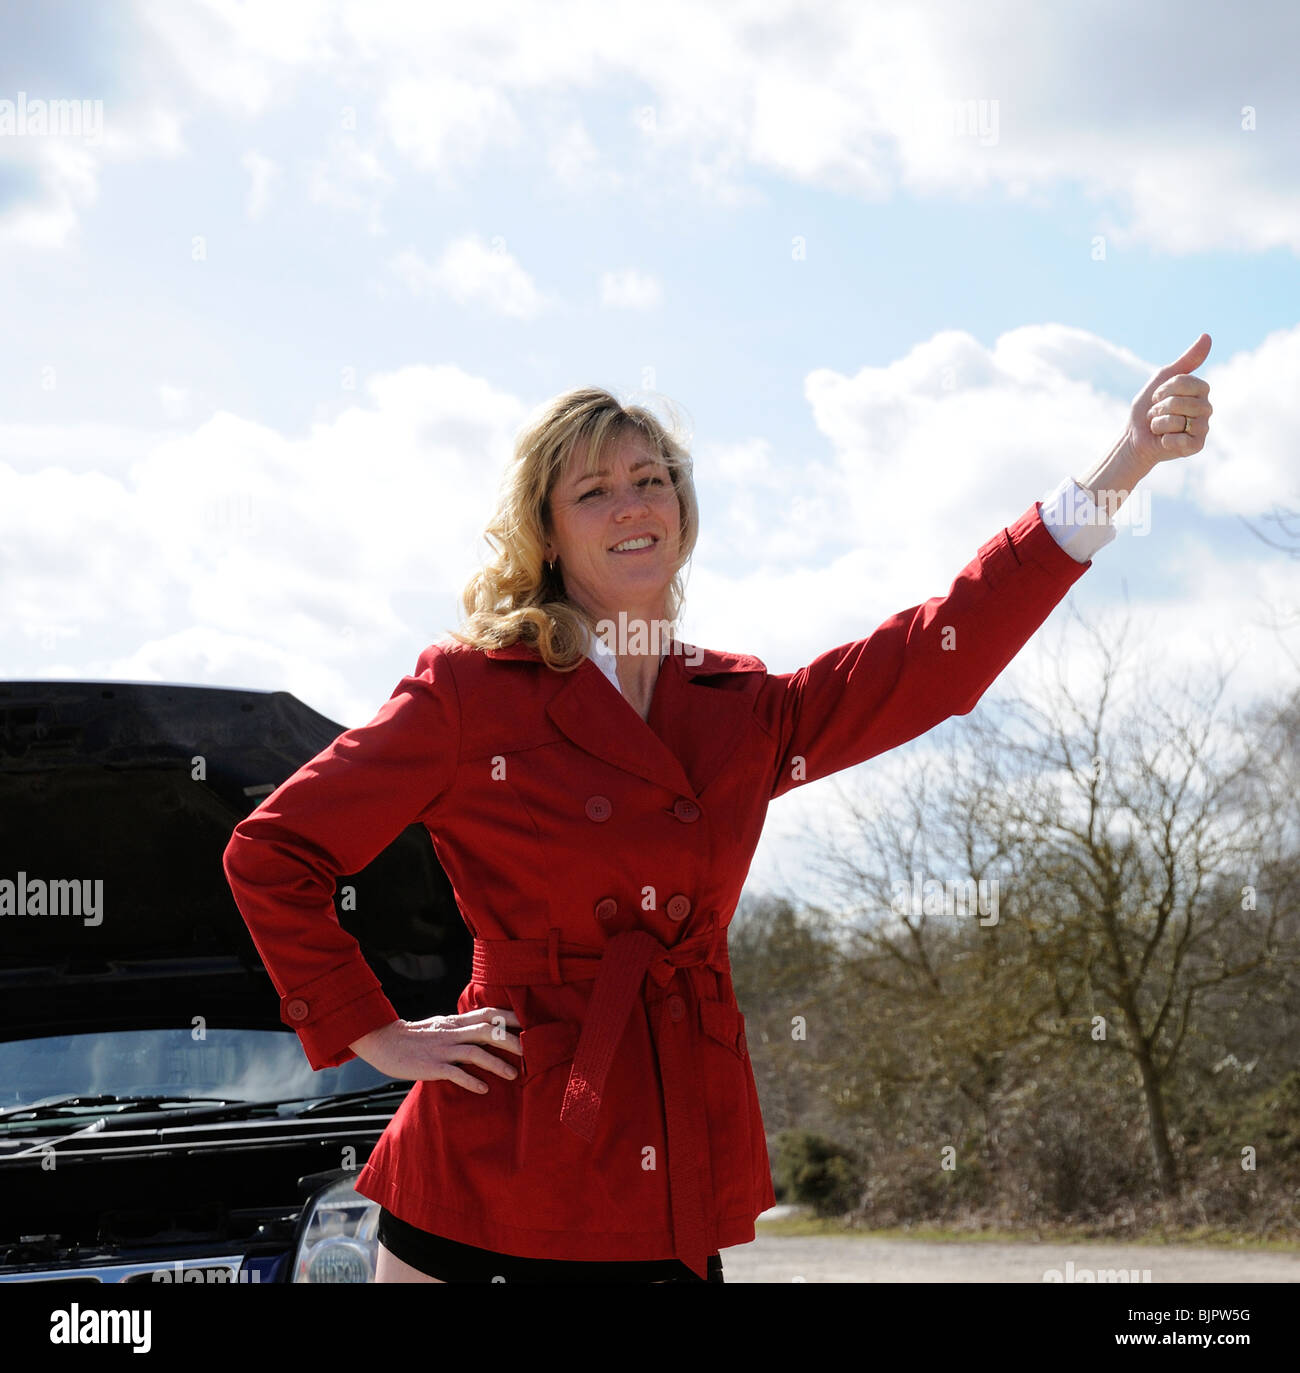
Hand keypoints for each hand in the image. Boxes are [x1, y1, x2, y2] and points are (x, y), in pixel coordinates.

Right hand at [349, 1006, 521, 1093]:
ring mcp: (442, 1049)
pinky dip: (471, 1081)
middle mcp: (452, 1032)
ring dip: (496, 1064)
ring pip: (475, 1052)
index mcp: (455, 1022)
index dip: (509, 1017)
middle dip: (510, 1040)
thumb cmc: (415, 1037)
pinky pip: (455, 1073)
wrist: (384, 1042)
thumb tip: (484, 1029)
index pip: (487, 1013)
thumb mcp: (441, 1026)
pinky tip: (483, 1089)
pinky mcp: (432, 1066)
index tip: (530, 1023)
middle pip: (487, 1031)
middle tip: (530, 1052)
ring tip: (513, 1075)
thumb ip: (461, 1027)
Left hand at [1126, 332, 1213, 469]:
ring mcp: (1203, 428)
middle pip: (1181, 402)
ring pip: (1178, 421)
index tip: (1157, 396)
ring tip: (1160, 427)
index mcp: (1201, 390)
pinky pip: (1182, 440)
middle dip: (1159, 408)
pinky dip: (1166, 440)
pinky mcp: (1197, 446)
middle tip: (1157, 414)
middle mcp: (1206, 407)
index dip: (1164, 389)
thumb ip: (1186, 360)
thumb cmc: (1148, 407)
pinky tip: (1165, 441)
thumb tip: (1207, 336)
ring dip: (1159, 424)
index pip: (1184, 382)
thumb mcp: (1162, 378)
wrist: (1135, 437)